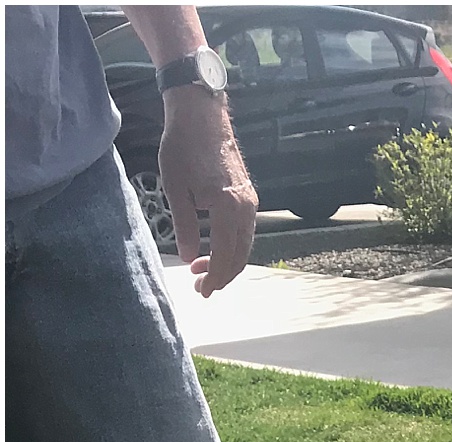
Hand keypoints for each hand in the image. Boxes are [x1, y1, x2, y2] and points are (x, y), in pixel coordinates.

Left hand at [158, 87, 257, 294]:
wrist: (201, 114)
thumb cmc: (183, 146)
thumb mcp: (175, 188)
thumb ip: (185, 226)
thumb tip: (189, 257)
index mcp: (228, 208)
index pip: (225, 256)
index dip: (214, 278)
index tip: (202, 290)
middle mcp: (245, 208)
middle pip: (239, 256)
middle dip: (222, 276)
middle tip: (201, 285)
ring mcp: (249, 202)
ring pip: (244, 245)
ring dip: (226, 261)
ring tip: (203, 267)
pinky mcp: (247, 195)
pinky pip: (244, 231)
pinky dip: (231, 246)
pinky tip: (214, 246)